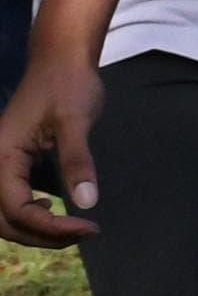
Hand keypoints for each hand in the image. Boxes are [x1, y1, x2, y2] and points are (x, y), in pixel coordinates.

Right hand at [0, 49, 104, 243]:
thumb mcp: (76, 120)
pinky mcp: (10, 161)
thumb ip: (77, 160)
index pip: (16, 209)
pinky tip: (51, 211)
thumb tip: (86, 203)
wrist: (59, 60)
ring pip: (3, 214)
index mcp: (1, 156)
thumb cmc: (68, 84)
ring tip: (73, 229)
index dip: (51, 228)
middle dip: (41, 235)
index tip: (90, 227)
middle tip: (85, 233)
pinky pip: (9, 199)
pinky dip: (27, 215)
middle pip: (3, 220)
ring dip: (34, 229)